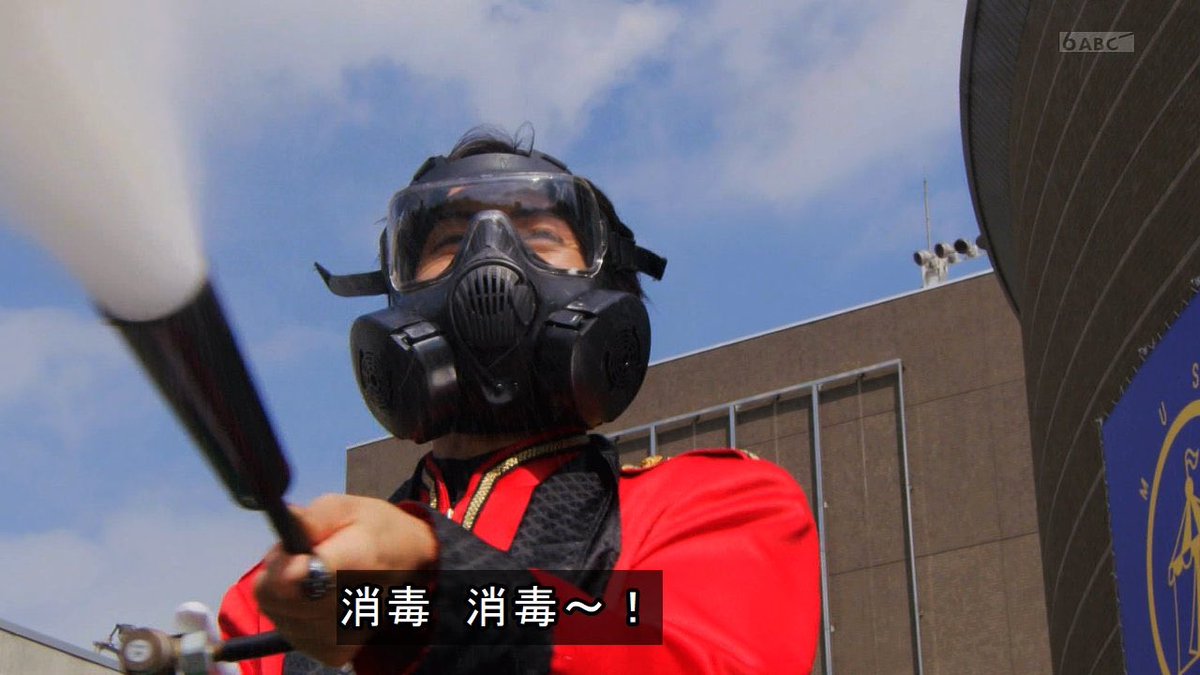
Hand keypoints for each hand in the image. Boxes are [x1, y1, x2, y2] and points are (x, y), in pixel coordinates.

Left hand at [254, 494, 436, 666]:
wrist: (413, 566)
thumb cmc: (377, 532)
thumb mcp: (348, 508)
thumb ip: (312, 518)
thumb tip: (287, 523)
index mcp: (355, 565)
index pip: (298, 580)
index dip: (282, 564)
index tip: (290, 548)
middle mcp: (349, 608)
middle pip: (278, 598)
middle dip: (278, 573)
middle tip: (303, 557)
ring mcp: (340, 636)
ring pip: (278, 615)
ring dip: (284, 594)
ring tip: (312, 577)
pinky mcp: (334, 652)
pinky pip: (289, 632)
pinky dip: (293, 614)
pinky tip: (315, 599)